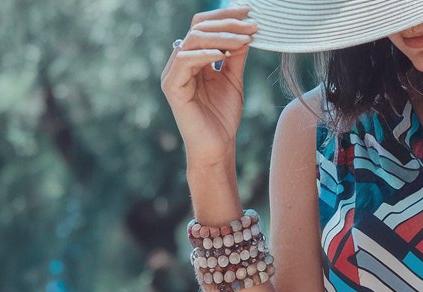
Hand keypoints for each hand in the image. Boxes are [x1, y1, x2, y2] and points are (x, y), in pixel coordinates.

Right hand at [160, 5, 256, 166]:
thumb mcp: (233, 80)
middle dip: (226, 23)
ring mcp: (174, 73)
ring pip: (193, 40)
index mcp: (193, 58)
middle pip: (198, 28)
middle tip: (251, 24)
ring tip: (244, 39)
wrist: (217, 148)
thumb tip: (245, 31)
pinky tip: (224, 55)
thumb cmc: (223, 117)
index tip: (250, 12)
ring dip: (221, 37)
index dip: (225, 16)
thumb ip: (235, 55)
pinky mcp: (172, 87)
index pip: (204, 26)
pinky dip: (205, 54)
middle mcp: (180, 62)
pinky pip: (185, 60)